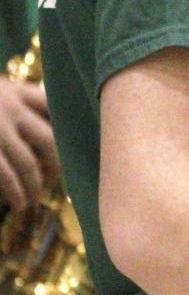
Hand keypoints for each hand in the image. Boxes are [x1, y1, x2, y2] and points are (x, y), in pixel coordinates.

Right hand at [0, 74, 57, 211]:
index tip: (75, 149)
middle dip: (55, 166)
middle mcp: (8, 107)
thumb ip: (18, 100)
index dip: (67, 130)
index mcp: (14, 91)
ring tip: (33, 200)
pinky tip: (19, 202)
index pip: (54, 108)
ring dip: (35, 186)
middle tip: (53, 183)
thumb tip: (53, 116)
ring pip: (28, 162)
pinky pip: (5, 172)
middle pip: (49, 140)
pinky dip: (14, 190)